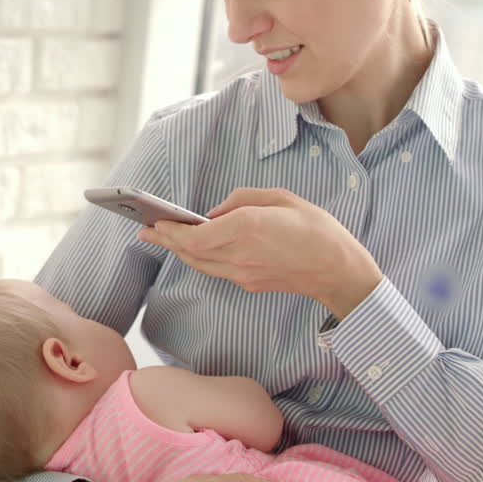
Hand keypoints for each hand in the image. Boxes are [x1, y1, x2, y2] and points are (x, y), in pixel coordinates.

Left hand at [137, 188, 383, 318]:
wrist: (338, 270)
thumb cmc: (316, 228)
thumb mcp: (282, 198)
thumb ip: (242, 200)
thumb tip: (215, 212)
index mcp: (247, 228)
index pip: (195, 234)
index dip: (171, 230)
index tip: (155, 221)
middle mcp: (239, 254)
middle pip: (190, 252)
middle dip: (166, 241)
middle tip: (145, 231)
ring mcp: (243, 274)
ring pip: (199, 264)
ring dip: (178, 252)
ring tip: (161, 240)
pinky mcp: (250, 284)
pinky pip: (216, 270)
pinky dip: (199, 258)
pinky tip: (194, 248)